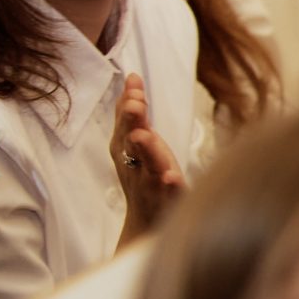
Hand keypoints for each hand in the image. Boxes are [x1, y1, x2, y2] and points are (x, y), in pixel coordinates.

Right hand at [112, 73, 184, 242]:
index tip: (135, 91)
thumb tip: (132, 77)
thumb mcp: (136, 141)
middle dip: (132, 123)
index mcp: (126, 151)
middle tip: (134, 105)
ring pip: (148, 167)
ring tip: (144, 137)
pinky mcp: (169, 202)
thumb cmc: (144, 173)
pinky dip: (169, 186)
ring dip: (147, 151)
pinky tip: (172, 177)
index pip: (126, 125)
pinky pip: (169, 195)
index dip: (128, 108)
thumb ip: (131, 112)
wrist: (148, 221)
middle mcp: (135, 166)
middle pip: (132, 143)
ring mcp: (151, 185)